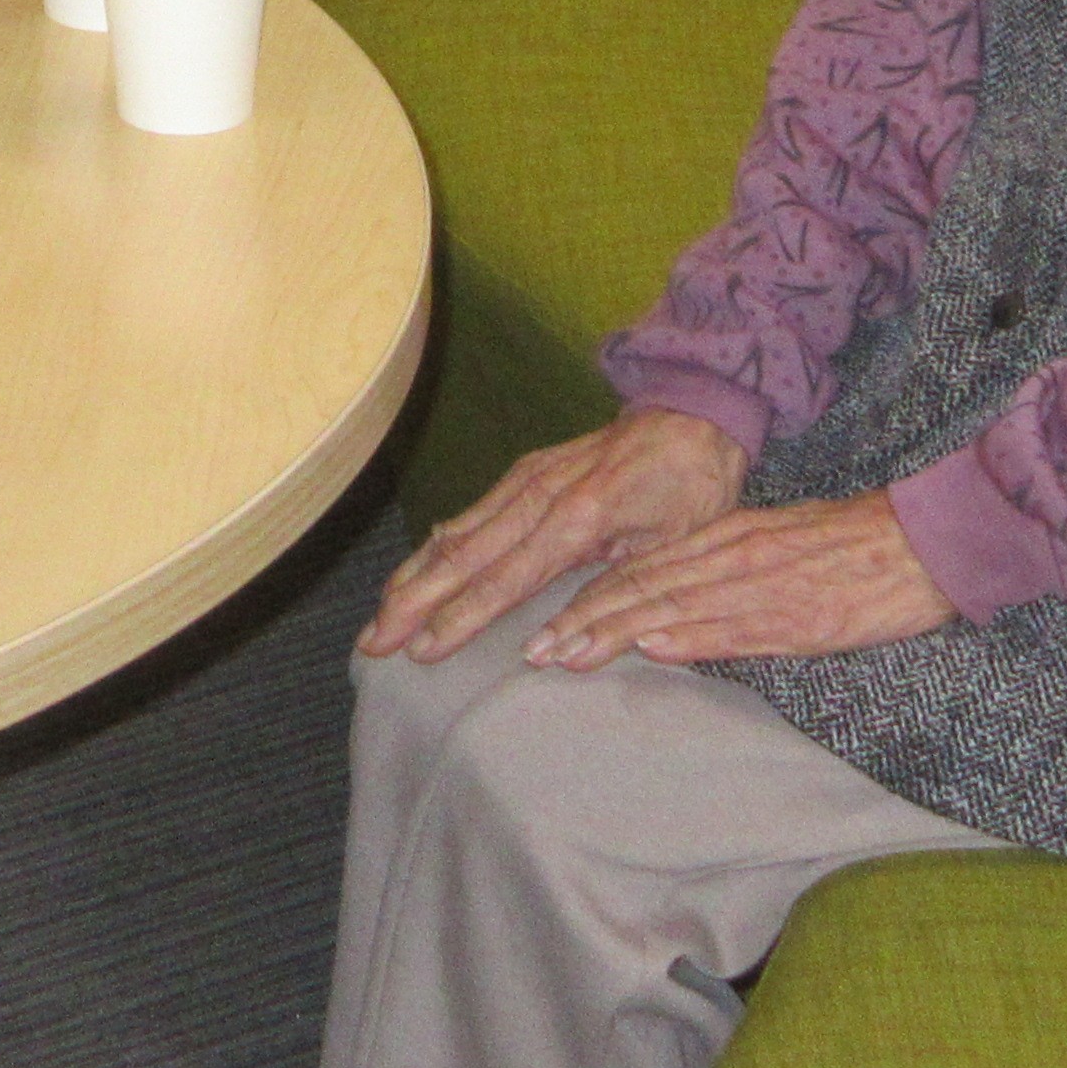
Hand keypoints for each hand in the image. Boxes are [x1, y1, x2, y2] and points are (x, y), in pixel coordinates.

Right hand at [361, 408, 744, 663]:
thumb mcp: (669, 550)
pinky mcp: (525, 473)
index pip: (504, 580)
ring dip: (413, 577)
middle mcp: (539, 496)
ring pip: (456, 533)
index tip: (421, 651)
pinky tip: (412, 572)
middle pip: (463, 557)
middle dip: (414, 603)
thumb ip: (612, 595)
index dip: (459, 618)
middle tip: (373, 643)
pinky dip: (434, 548)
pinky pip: (471, 515)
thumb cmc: (690, 491)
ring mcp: (527, 480)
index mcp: (576, 520)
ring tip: (378, 615)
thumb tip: (557, 651)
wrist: (693, 416)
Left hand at [529, 494, 953, 672]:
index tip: (546, 631)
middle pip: (642, 591)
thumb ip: (716, 575)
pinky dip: (691, 638)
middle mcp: (732, 559)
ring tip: (567, 656)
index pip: (639, 572)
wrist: (923, 541)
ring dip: (616, 634)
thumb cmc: (850, 548)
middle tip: (533, 651)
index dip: (588, 602)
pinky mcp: (801, 619)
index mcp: (725, 540)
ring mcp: (763, 588)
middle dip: (583, 623)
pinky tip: (655, 647)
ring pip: (676, 608)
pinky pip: (737, 628)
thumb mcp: (772, 547)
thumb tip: (660, 622)